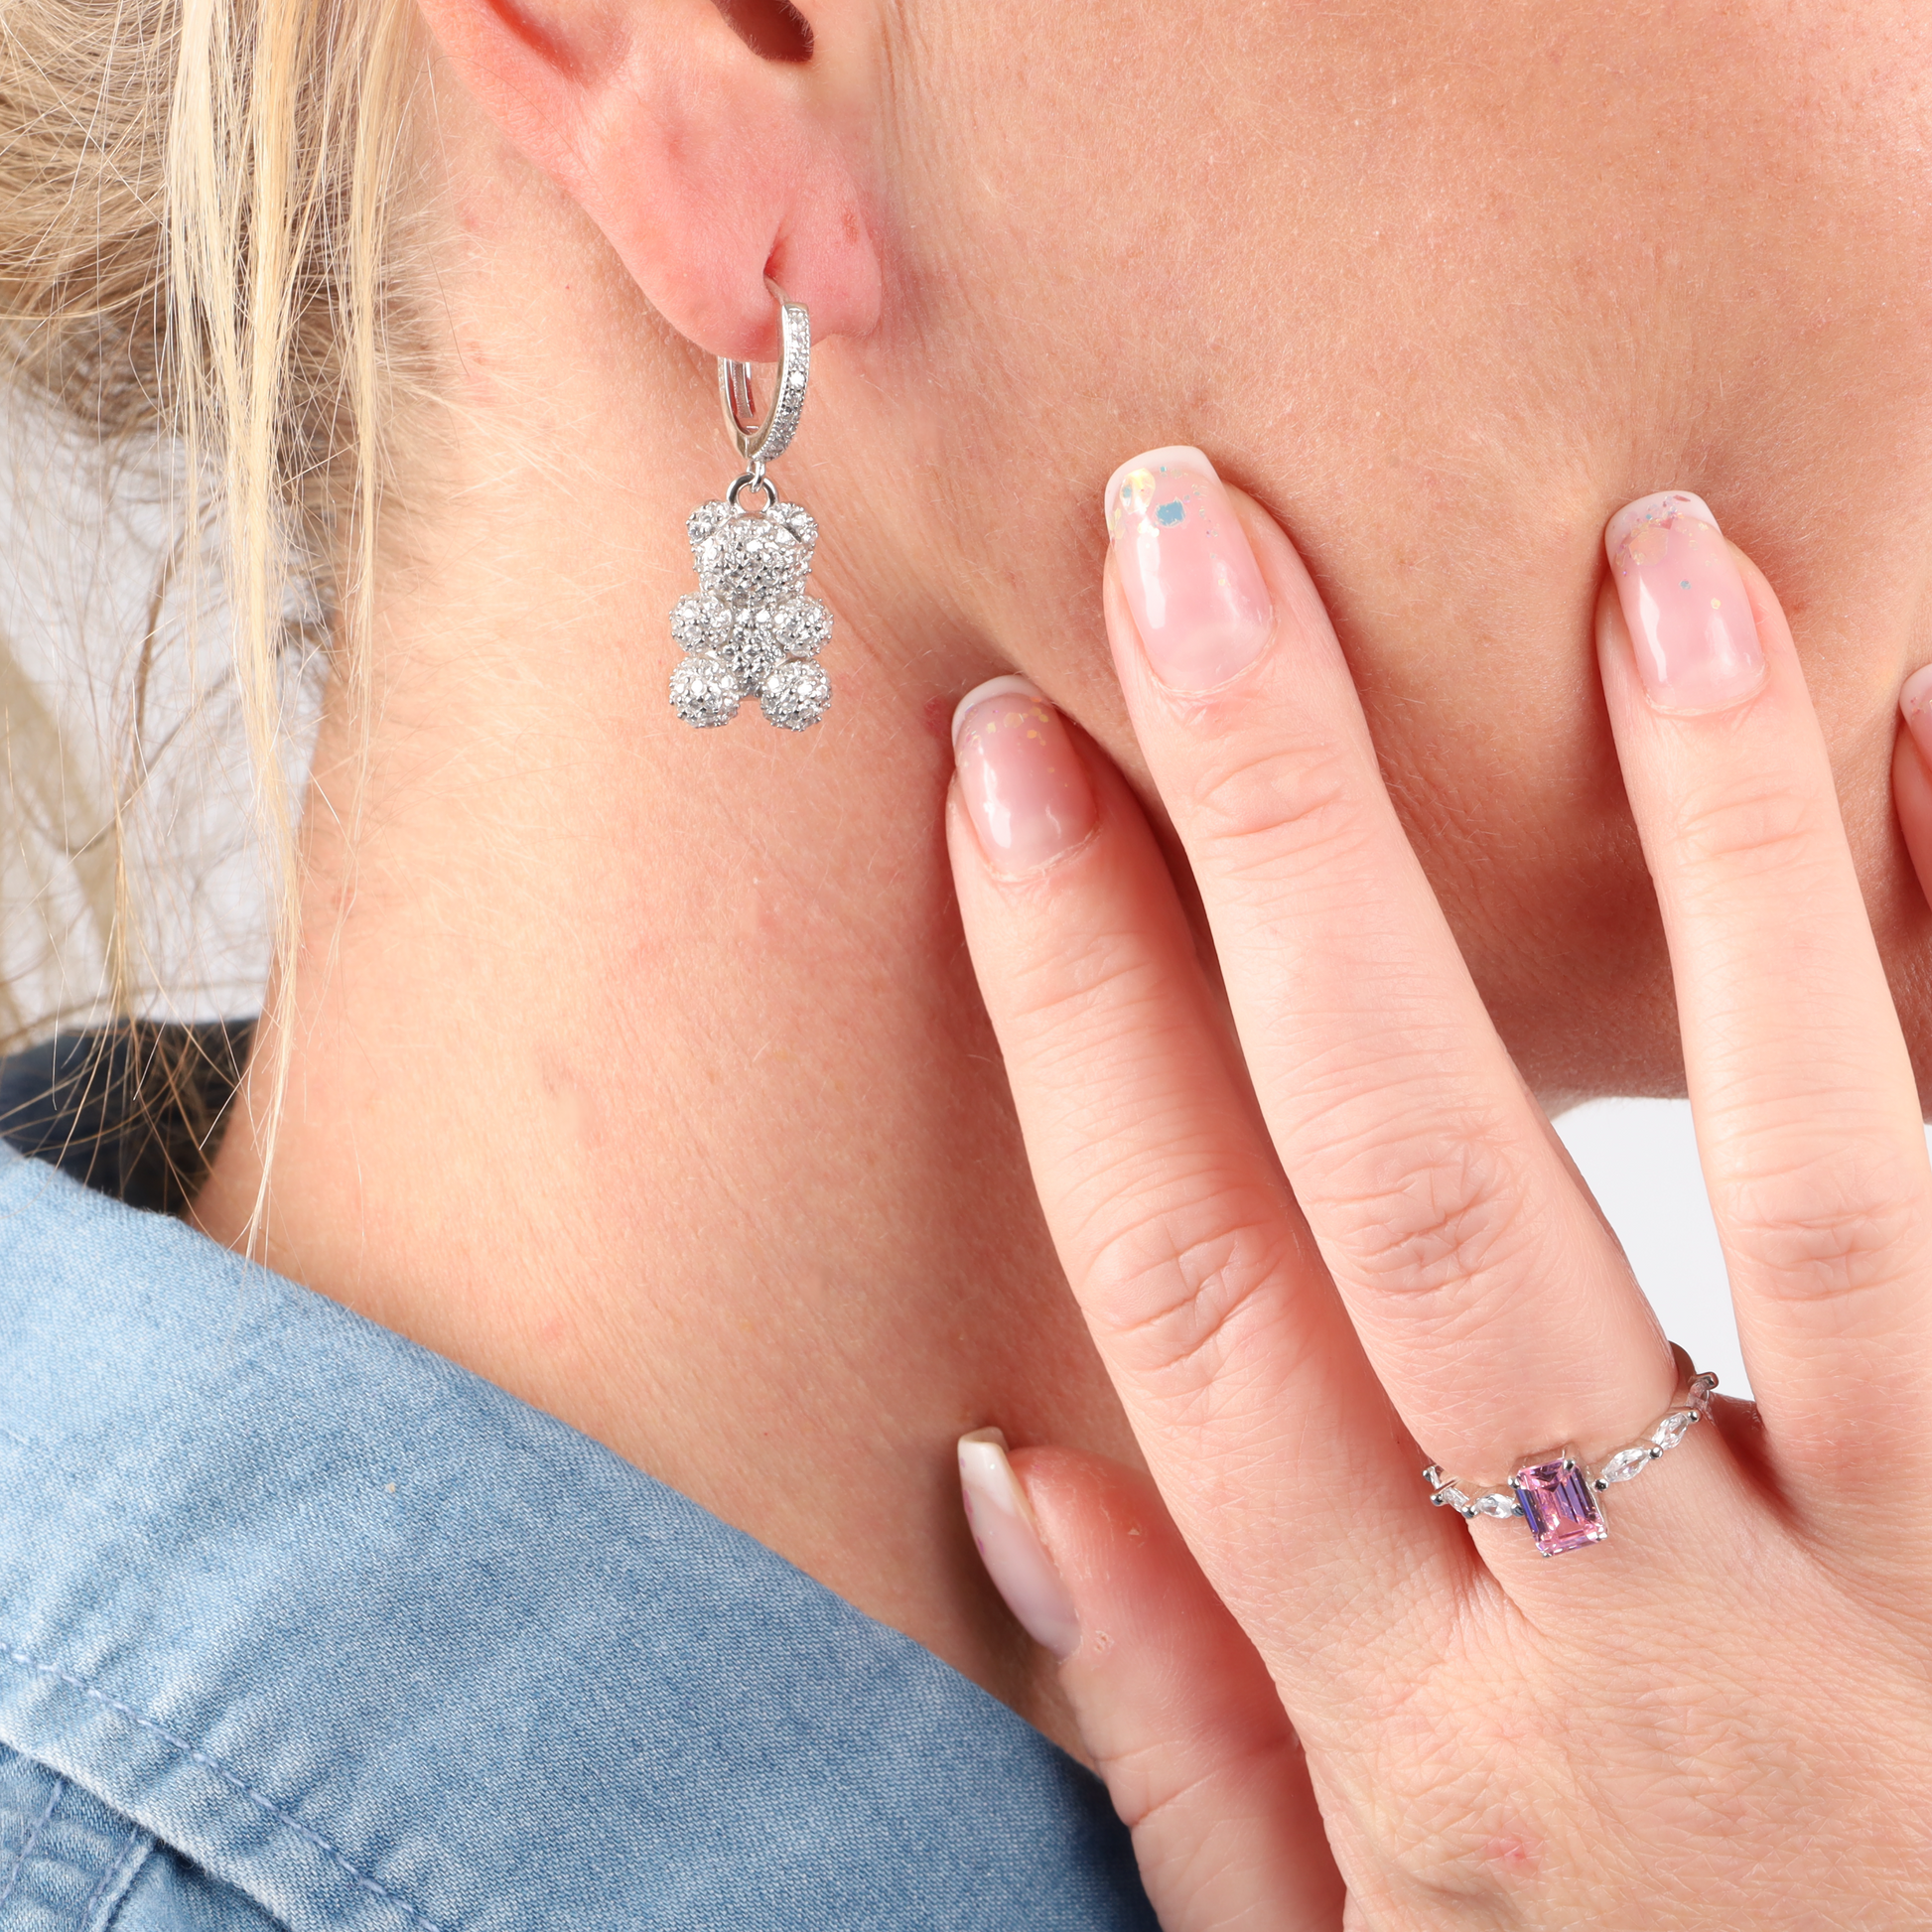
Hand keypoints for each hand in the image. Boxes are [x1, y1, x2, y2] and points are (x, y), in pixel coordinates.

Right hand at [944, 457, 1931, 1927]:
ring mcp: (1917, 1580)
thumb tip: (1023, 1471)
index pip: (1198, 1299)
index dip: (1079, 1014)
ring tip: (1652, 559)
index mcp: (1437, 1750)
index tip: (1009, 774)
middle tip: (1195, 551)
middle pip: (1429, 1180)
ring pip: (1814, 1164)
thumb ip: (1194, 1749)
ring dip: (1719, 845)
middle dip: (1283, 841)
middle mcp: (1664, 1645)